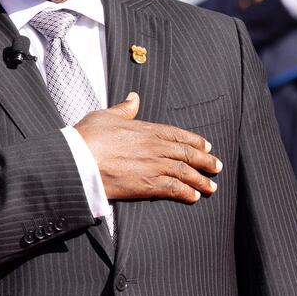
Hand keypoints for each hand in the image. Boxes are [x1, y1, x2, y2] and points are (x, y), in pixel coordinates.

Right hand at [74, 92, 221, 203]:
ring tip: (212, 186)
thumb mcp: (105, 116)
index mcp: (146, 129)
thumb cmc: (88, 137)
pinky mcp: (148, 185)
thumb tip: (134, 98)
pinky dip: (186, 193)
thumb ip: (124, 109)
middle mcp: (155, 147)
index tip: (206, 146)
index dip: (194, 141)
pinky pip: (173, 189)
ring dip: (201, 180)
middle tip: (217, 166)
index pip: (177, 135)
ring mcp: (153, 166)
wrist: (79, 160)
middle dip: (204, 161)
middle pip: (187, 154)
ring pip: (185, 172)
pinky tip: (193, 197)